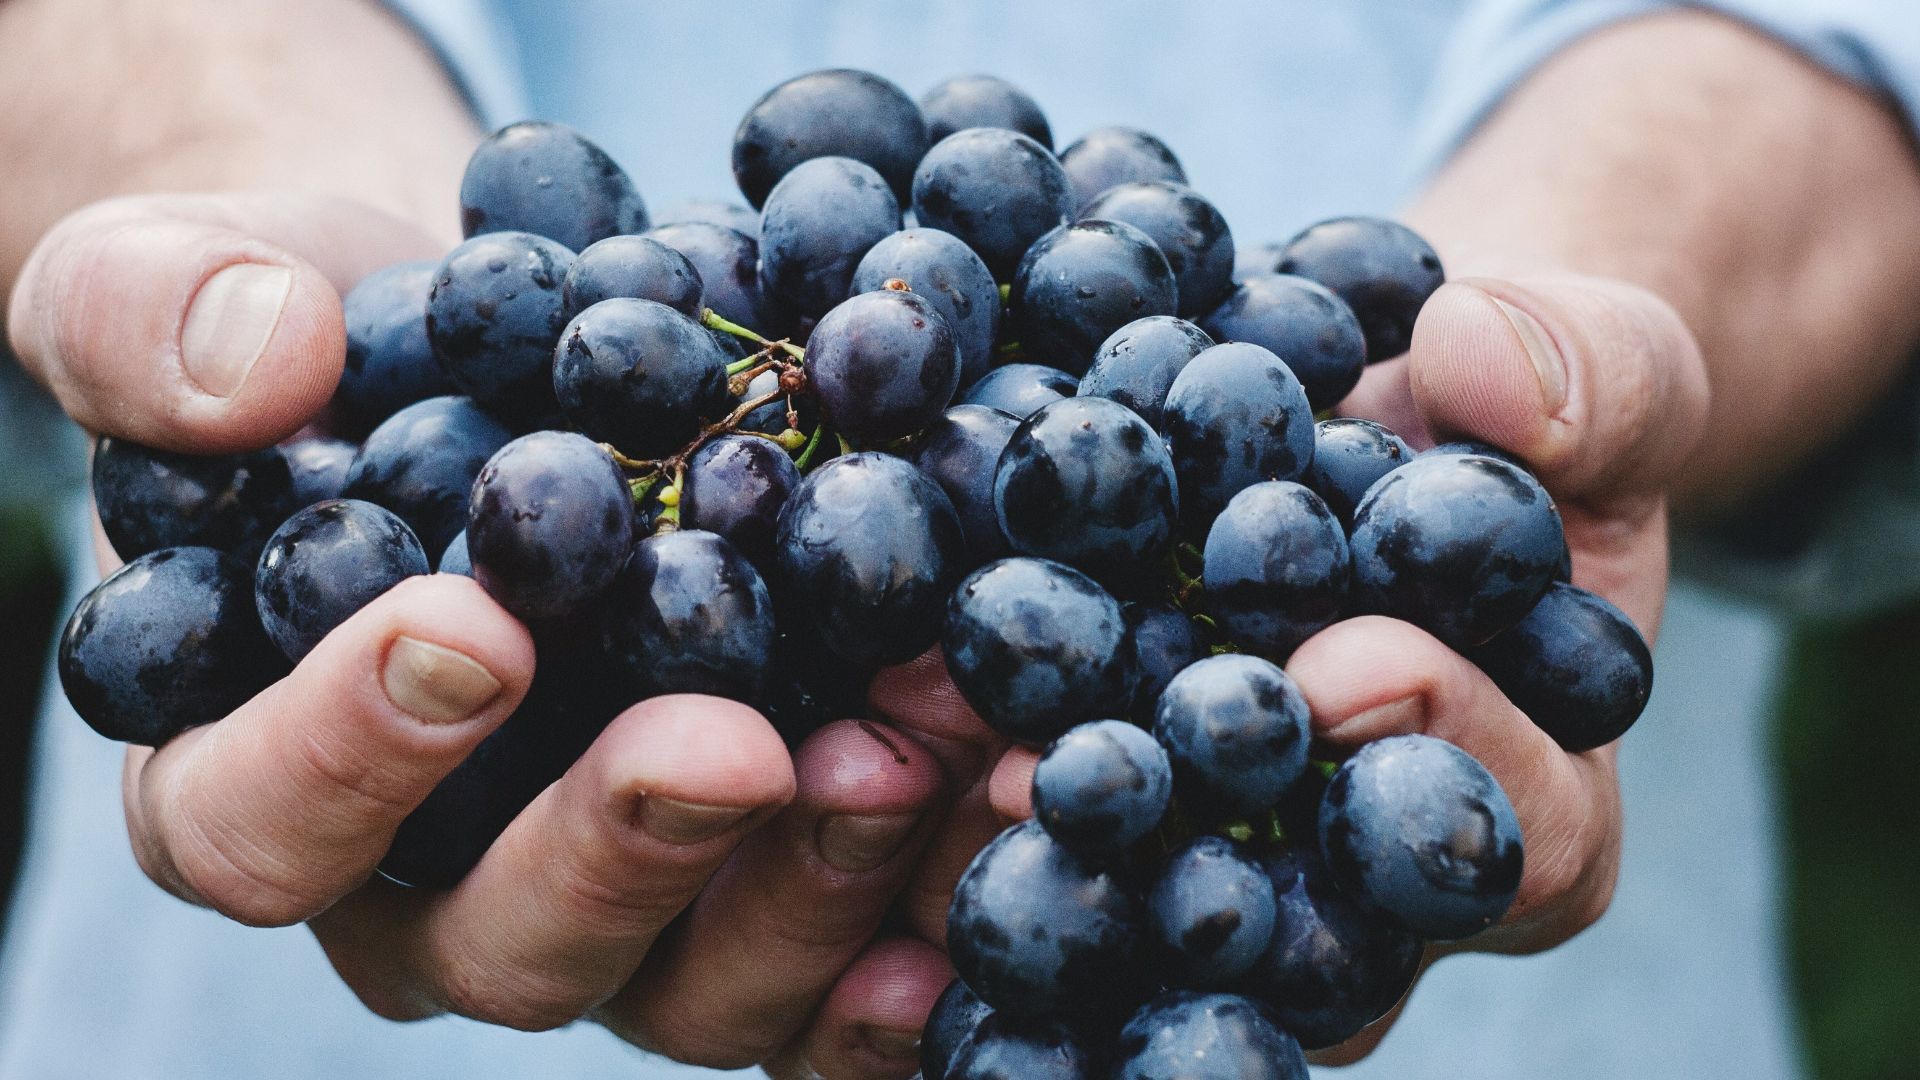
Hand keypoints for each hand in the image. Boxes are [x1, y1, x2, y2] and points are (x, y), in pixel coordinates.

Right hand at [5, 190, 995, 1073]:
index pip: (256, 826)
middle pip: (507, 945)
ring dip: (813, 884)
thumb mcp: (193, 280)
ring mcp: (620, 903)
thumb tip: (255, 371)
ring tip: (917, 749)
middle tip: (737, 745)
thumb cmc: (336, 343)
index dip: (348, 756)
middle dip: (627, 851)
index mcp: (260, 777)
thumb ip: (153, 314)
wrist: (516, 356)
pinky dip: (918, 919)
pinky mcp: (759, 885)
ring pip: (695, 984)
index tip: (474, 630)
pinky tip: (1001, 825)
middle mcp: (438, 884)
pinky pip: (836, 968)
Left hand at [961, 270, 1710, 1064]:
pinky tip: (856, 739)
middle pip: (1303, 924)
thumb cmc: (1516, 416)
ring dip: (1028, 848)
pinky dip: (943, 805)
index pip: (1521, 833)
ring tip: (924, 758)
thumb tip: (1488, 370)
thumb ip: (1592, 375)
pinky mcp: (1110, 819)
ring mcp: (1231, 863)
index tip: (1346, 666)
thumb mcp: (1598, 370)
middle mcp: (1371, 881)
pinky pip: (1036, 846)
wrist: (1387, 424)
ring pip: (1142, 915)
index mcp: (1536, 801)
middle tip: (1068, 773)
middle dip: (1188, 844)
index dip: (1448, 753)